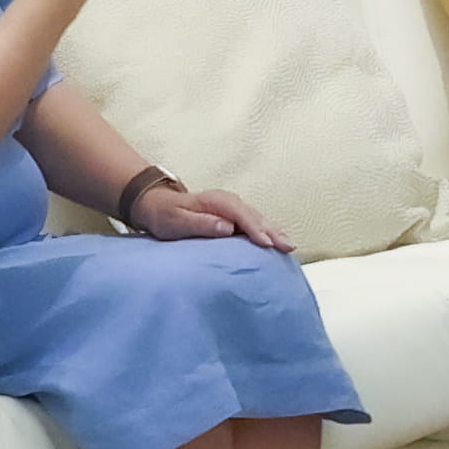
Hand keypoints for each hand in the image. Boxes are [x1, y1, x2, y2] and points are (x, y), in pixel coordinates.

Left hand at [134, 180, 290, 252]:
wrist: (159, 205)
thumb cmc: (166, 215)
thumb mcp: (177, 221)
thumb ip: (201, 224)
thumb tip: (227, 227)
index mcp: (217, 202)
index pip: (241, 215)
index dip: (255, 229)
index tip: (267, 243)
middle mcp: (229, 201)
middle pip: (256, 216)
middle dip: (274, 231)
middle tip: (289, 247)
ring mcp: (233, 207)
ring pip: (260, 218)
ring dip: (275, 231)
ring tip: (289, 246)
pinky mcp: (235, 215)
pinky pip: (256, 222)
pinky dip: (269, 230)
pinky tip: (277, 239)